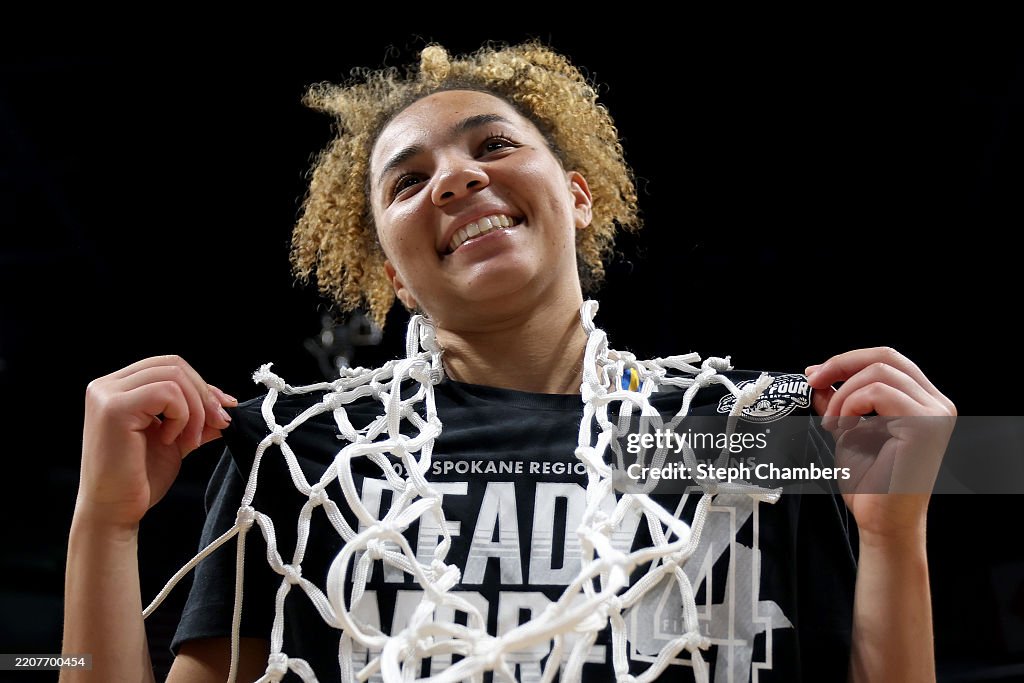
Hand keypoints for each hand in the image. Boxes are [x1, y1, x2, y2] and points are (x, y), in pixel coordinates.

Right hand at [77, 355, 237, 529]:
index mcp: (118, 388)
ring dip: (196, 410)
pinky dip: (182, 417)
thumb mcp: (177, 438)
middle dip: (204, 395)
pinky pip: (167, 393)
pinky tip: (171, 441)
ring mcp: (107, 395)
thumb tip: (227, 404)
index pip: (169, 366)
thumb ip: (197, 418)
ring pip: (174, 377)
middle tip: (217, 425)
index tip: (223, 410)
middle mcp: (106, 385)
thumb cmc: (139, 478)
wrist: (115, 511)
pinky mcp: (114, 408)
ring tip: (190, 441)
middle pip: (174, 365)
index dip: (201, 385)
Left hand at [804, 347, 955, 546]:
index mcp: (924, 402)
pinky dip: (851, 405)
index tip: (815, 374)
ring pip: (878, 372)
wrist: (880, 522)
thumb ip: (839, 402)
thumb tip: (819, 376)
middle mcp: (937, 404)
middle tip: (812, 382)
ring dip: (842, 395)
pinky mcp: (925, 425)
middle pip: (886, 357)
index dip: (848, 360)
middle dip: (841, 364)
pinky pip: (878, 392)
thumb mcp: (848, 430)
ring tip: (832, 425)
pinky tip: (844, 430)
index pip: (888, 360)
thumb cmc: (869, 484)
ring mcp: (935, 413)